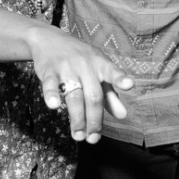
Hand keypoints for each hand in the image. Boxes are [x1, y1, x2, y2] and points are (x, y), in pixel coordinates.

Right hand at [29, 28, 133, 143]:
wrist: (50, 40)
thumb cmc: (80, 59)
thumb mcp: (98, 72)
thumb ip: (110, 94)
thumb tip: (123, 115)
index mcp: (100, 64)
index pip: (112, 72)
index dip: (120, 78)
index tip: (129, 84)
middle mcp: (86, 64)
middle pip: (93, 96)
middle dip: (94, 119)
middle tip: (93, 138)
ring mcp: (67, 67)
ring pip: (74, 96)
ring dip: (77, 118)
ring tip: (79, 136)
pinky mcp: (49, 70)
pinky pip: (50, 84)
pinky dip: (51, 95)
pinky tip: (54, 107)